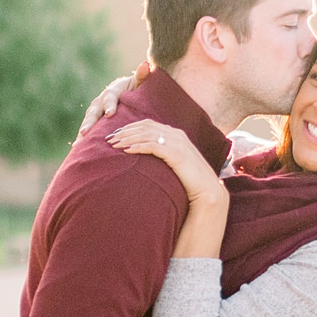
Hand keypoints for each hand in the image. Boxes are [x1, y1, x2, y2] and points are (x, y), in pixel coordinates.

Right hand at [76, 61, 156, 138]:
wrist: (127, 92)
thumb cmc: (135, 88)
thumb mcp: (140, 81)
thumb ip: (142, 75)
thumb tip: (145, 65)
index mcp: (112, 91)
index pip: (109, 97)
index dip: (109, 105)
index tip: (110, 114)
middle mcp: (100, 101)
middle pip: (94, 112)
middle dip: (89, 122)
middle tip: (85, 132)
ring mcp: (96, 112)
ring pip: (88, 122)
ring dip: (83, 132)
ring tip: (78, 144)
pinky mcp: (95, 122)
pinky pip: (88, 130)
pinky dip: (83, 139)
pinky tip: (78, 150)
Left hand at [109, 119, 227, 208]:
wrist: (208, 192)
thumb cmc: (190, 182)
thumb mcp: (176, 165)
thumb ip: (164, 157)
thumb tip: (147, 160)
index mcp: (176, 135)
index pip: (148, 124)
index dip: (130, 127)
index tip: (115, 134)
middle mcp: (177, 135)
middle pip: (145, 126)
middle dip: (124, 130)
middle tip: (109, 138)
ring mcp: (178, 143)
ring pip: (146, 133)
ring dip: (127, 137)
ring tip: (113, 144)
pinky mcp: (176, 154)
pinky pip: (152, 146)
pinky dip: (137, 146)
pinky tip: (125, 151)